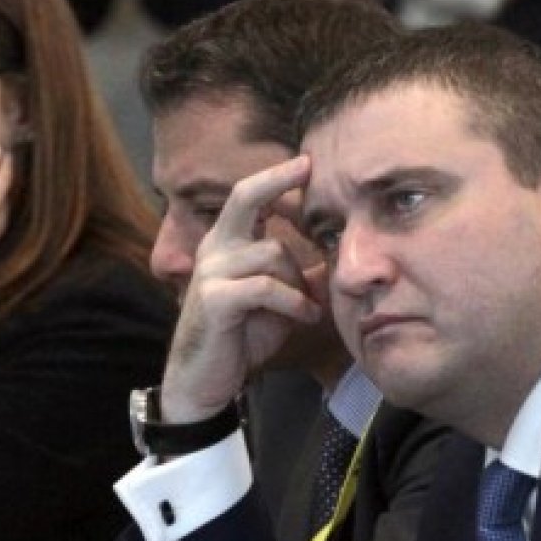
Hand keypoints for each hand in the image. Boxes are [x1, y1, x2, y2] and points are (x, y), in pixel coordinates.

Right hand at [159, 155, 321, 421]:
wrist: (204, 379)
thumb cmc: (241, 336)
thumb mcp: (278, 301)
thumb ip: (300, 276)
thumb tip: (336, 258)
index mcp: (227, 244)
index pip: (246, 196)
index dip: (275, 177)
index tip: (306, 161)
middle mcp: (214, 249)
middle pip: (244, 197)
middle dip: (277, 180)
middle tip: (308, 167)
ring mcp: (211, 272)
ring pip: (272, 252)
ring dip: (300, 281)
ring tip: (308, 308)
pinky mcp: (215, 299)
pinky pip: (266, 287)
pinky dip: (292, 301)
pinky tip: (304, 316)